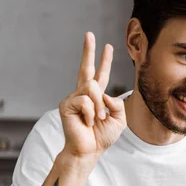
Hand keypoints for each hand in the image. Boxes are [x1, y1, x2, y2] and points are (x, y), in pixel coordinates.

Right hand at [59, 32, 126, 161]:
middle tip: (89, 34)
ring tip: (97, 120)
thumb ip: (117, 103)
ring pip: (92, 88)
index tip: (107, 46)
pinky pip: (86, 101)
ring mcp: (73, 98)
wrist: (89, 151)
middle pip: (86, 68)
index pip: (101, 75)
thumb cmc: (102, 136)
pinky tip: (87, 123)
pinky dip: (91, 113)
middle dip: (89, 50)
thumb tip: (103, 92)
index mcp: (97, 97)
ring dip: (99, 106)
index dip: (104, 61)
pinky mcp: (67, 105)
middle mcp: (83, 94)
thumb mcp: (119, 119)